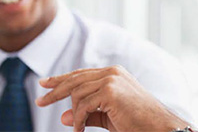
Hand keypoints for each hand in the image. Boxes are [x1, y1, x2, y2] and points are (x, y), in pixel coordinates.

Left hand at [35, 65, 188, 131]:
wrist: (158, 126)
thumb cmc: (137, 122)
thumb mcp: (109, 116)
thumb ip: (88, 113)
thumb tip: (62, 116)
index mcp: (114, 74)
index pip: (81, 74)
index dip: (62, 79)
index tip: (45, 84)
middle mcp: (112, 72)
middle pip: (75, 79)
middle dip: (55, 91)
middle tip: (40, 101)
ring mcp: (111, 79)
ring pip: (77, 94)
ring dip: (73, 115)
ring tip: (78, 129)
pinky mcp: (110, 90)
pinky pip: (82, 106)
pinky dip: (77, 120)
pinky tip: (80, 130)